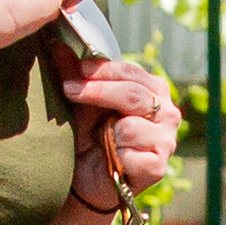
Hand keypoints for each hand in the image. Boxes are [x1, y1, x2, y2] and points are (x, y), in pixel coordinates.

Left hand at [55, 50, 181, 209]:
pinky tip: (111, 160)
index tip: (78, 68)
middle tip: (69, 89)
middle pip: (133, 95)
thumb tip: (57, 42)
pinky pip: (130, 153)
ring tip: (99, 140)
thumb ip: (75, 73)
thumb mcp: (80, 102)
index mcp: (154, 91)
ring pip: (129, 126)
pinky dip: (114, 156)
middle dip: (98, 91)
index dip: (104, 69)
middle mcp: (168, 113)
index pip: (132, 72)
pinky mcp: (158, 166)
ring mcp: (166, 141)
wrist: (85, 181)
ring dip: (105, 133)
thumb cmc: (88, 137)